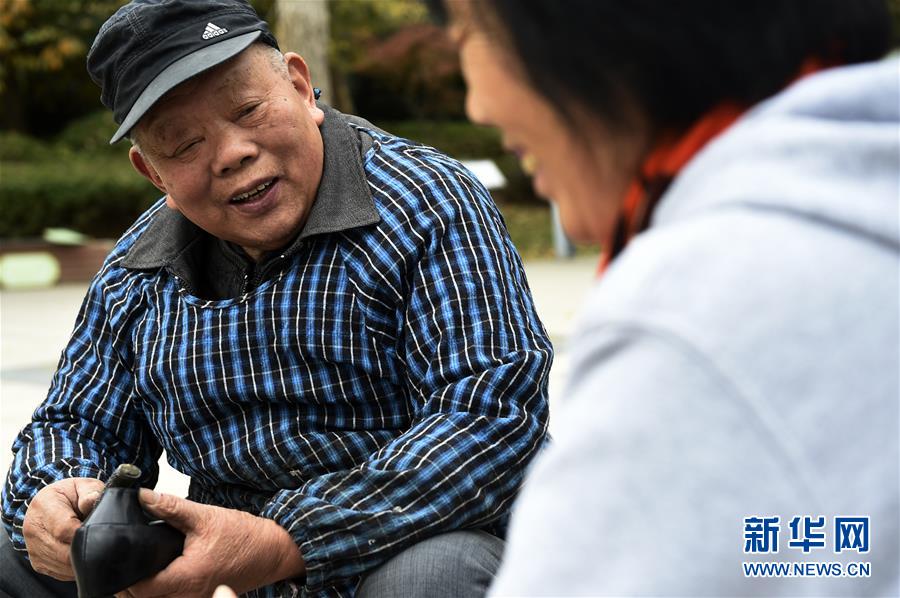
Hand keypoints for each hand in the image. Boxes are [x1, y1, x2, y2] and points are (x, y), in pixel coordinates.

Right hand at [22, 477, 105, 579]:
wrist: (47, 505)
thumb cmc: (69, 495)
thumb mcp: (82, 486)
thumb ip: (90, 492)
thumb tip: (93, 501)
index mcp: (44, 506)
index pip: (64, 529)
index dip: (84, 534)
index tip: (100, 532)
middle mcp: (33, 530)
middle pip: (64, 552)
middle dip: (86, 549)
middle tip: (103, 542)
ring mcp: (33, 549)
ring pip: (63, 565)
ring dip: (81, 560)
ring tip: (92, 544)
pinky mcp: (38, 563)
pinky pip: (60, 573)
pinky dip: (75, 568)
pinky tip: (82, 553)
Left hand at [117, 490, 304, 596]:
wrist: (273, 550)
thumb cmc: (244, 536)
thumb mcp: (206, 516)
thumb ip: (171, 507)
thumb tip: (142, 497)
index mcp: (187, 577)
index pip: (140, 588)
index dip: (123, 577)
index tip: (116, 558)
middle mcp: (189, 596)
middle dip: (128, 586)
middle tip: (120, 564)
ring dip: (143, 590)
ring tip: (135, 569)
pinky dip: (160, 591)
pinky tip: (157, 575)